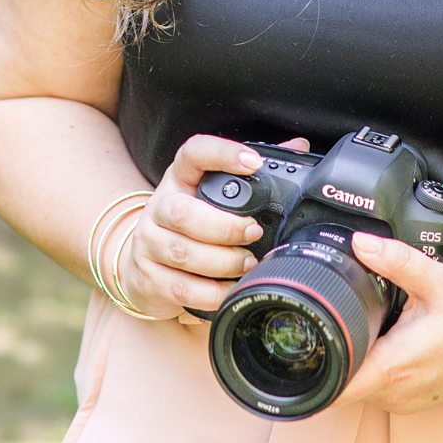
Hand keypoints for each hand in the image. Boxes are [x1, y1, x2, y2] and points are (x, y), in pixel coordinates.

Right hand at [115, 132, 310, 321]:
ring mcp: (148, 243)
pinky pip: (180, 289)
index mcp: (179, 180)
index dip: (221, 154)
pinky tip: (229, 291)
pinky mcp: (147, 277)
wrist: (144, 264)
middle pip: (181, 212)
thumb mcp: (212, 196)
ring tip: (247, 265)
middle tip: (254, 232)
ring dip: (222, 263)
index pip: (193, 154)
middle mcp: (158, 208)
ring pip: (182, 253)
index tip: (252, 162)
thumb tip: (298, 148)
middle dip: (224, 227)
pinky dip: (210, 294)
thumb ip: (251, 175)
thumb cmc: (190, 225)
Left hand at [328, 231, 442, 414]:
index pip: (333, 386)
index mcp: (395, 368)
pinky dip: (374, 365)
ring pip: (358, 386)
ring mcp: (406, 401)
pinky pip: (379, 387)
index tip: (304, 340)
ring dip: (354, 359)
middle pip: (339, 383)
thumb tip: (359, 242)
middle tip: (334, 317)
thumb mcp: (438, 280)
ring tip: (366, 325)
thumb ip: (396, 259)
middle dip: (331, 352)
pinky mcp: (415, 399)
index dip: (311, 367)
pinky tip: (387, 339)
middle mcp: (397, 393)